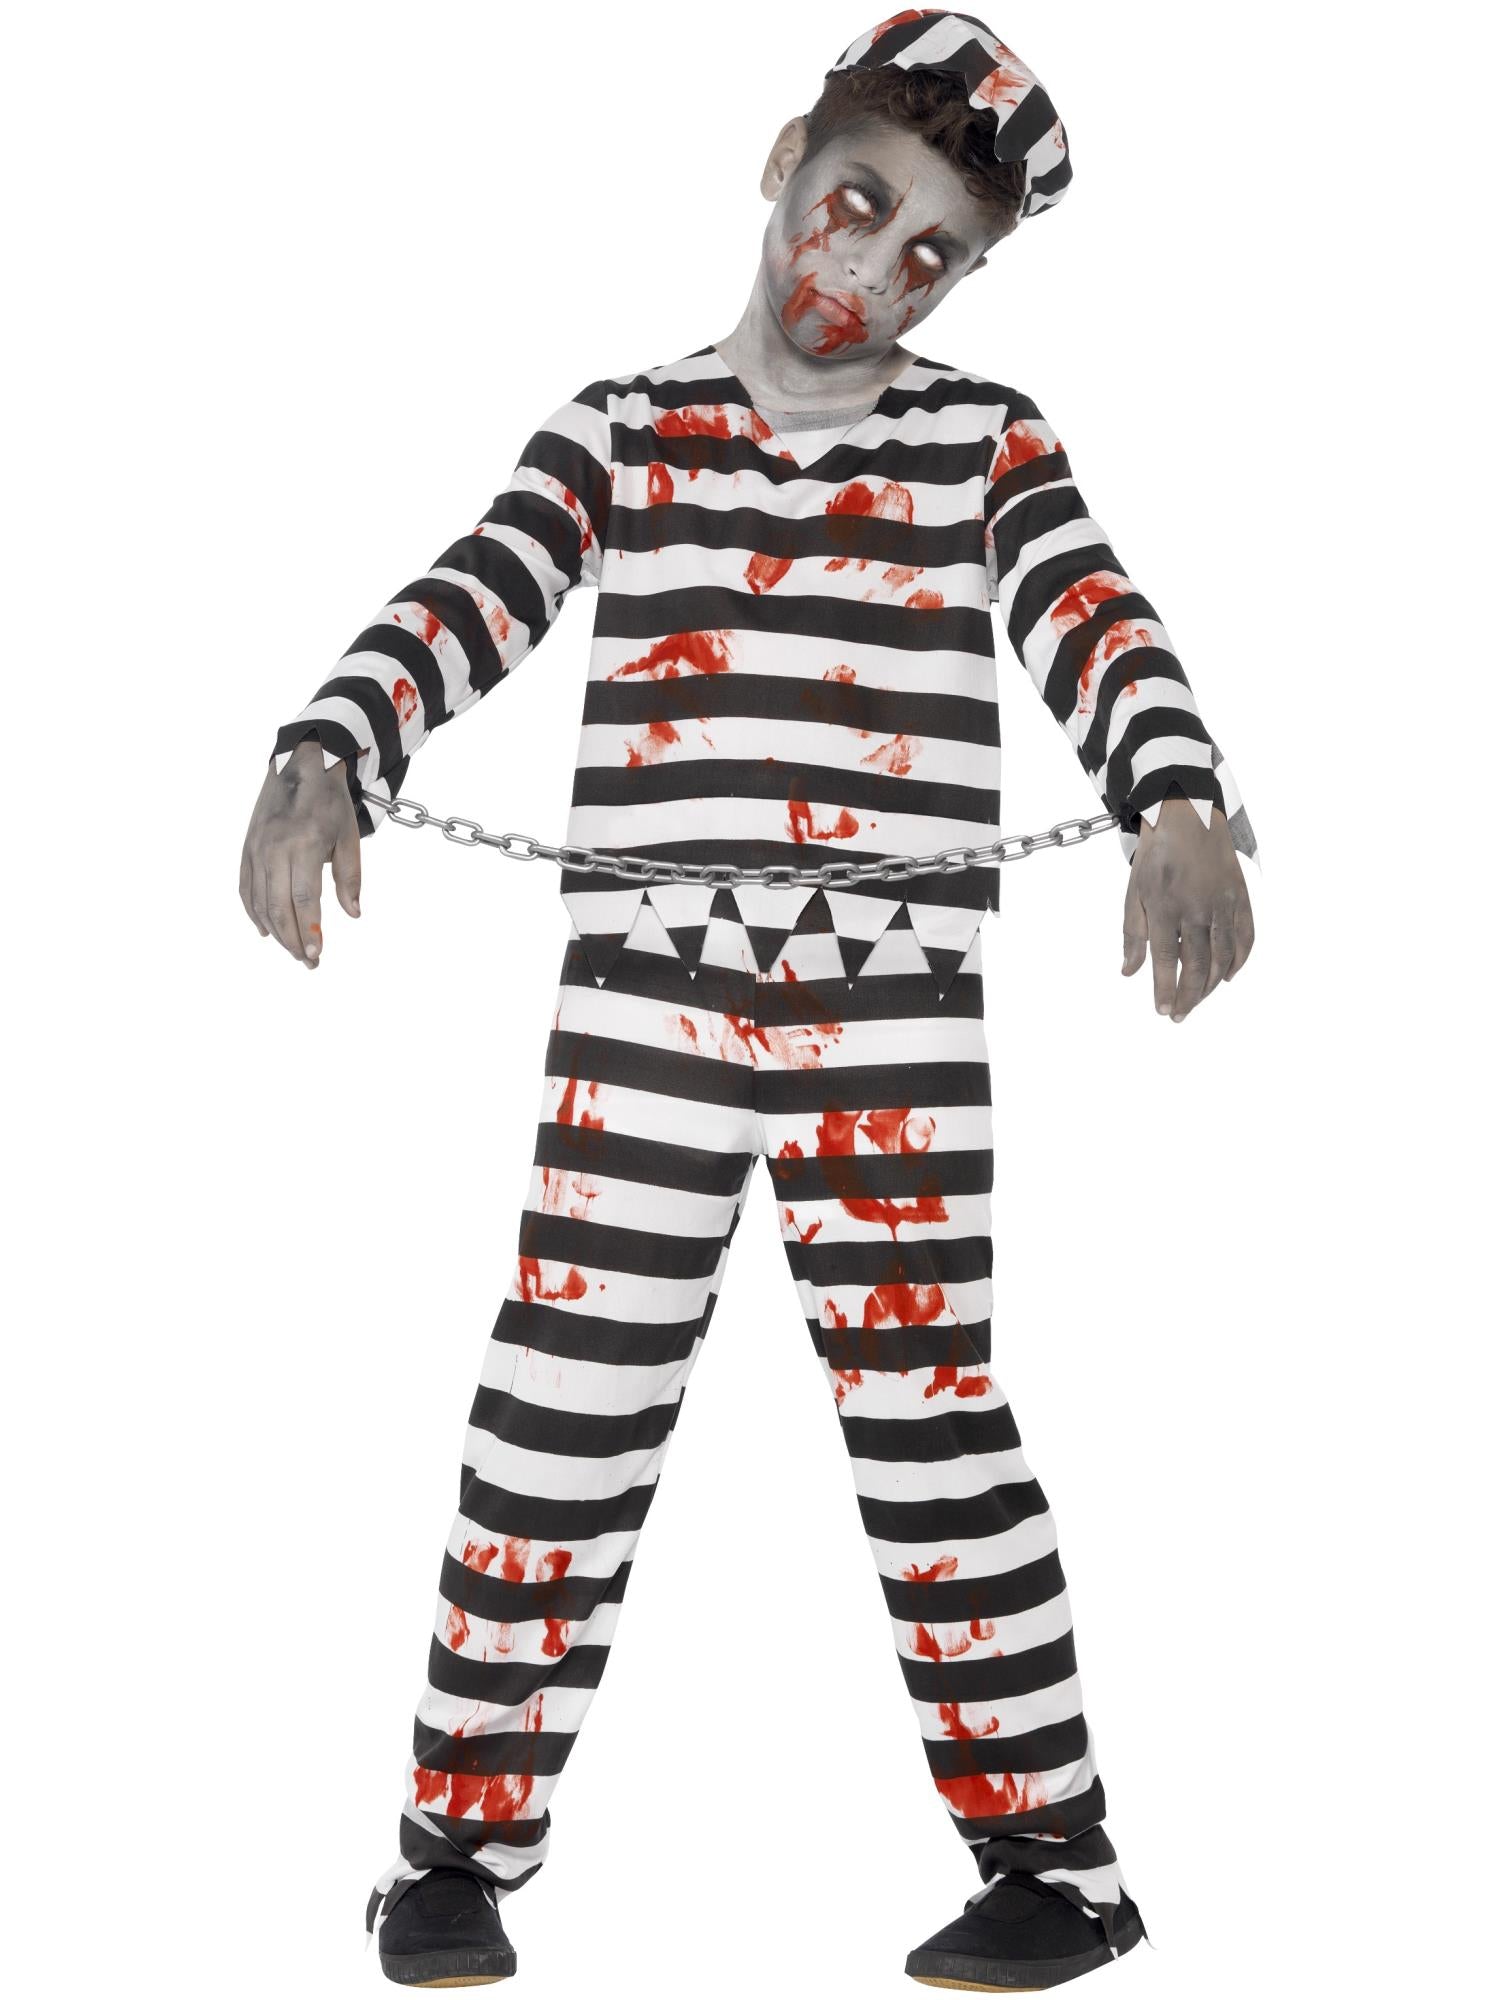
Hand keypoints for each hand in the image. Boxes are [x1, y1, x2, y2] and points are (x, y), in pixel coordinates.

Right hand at [239, 740, 360, 966]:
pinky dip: (253, 912)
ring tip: (292, 950)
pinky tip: (266, 930)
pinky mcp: (246, 847)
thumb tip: (353, 914)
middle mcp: (275, 847)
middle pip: (278, 906)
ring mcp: (256, 847)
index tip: (316, 955)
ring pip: (259, 902)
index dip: (309, 931)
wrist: (301, 764)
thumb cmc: (330, 801)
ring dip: (275, 931)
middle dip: (292, 940)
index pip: (304, 898)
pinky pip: (245, 888)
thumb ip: (350, 877)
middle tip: (307, 961)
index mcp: (305, 843)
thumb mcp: (348, 836)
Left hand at [1121, 798, 1252, 1020]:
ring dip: (1212, 984)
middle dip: (1189, 995)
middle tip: (1180, 1015)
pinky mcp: (1240, 897)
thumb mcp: (1134, 894)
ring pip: (1223, 956)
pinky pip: (1245, 936)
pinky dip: (1239, 960)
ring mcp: (1221, 903)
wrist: (1186, 816)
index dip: (1165, 989)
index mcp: (1164, 906)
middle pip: (1197, 964)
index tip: (1164, 1011)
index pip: (1164, 959)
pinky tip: (1228, 976)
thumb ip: (1132, 935)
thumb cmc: (1156, 857)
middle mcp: (1195, 907)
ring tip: (1199, 999)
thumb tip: (1128, 973)